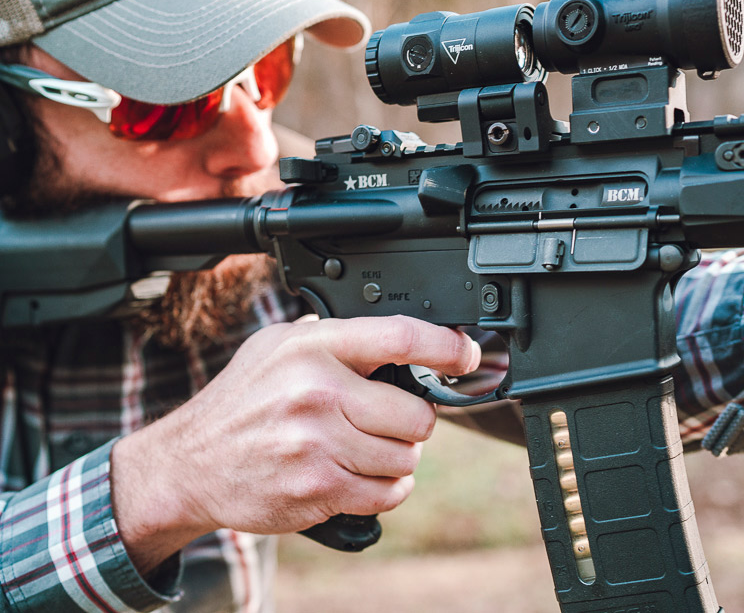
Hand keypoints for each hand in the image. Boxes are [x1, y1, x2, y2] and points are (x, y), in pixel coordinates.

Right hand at [110, 315, 480, 574]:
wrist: (188, 465)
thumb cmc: (239, 403)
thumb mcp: (275, 347)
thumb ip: (333, 337)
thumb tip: (399, 338)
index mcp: (312, 348)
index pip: (401, 337)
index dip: (448, 347)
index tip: (467, 355)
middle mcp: (317, 392)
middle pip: (417, 414)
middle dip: (412, 422)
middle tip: (388, 421)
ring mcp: (317, 444)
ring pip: (407, 457)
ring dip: (398, 458)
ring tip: (367, 449)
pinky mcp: (317, 489)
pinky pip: (387, 494)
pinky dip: (385, 489)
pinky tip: (360, 476)